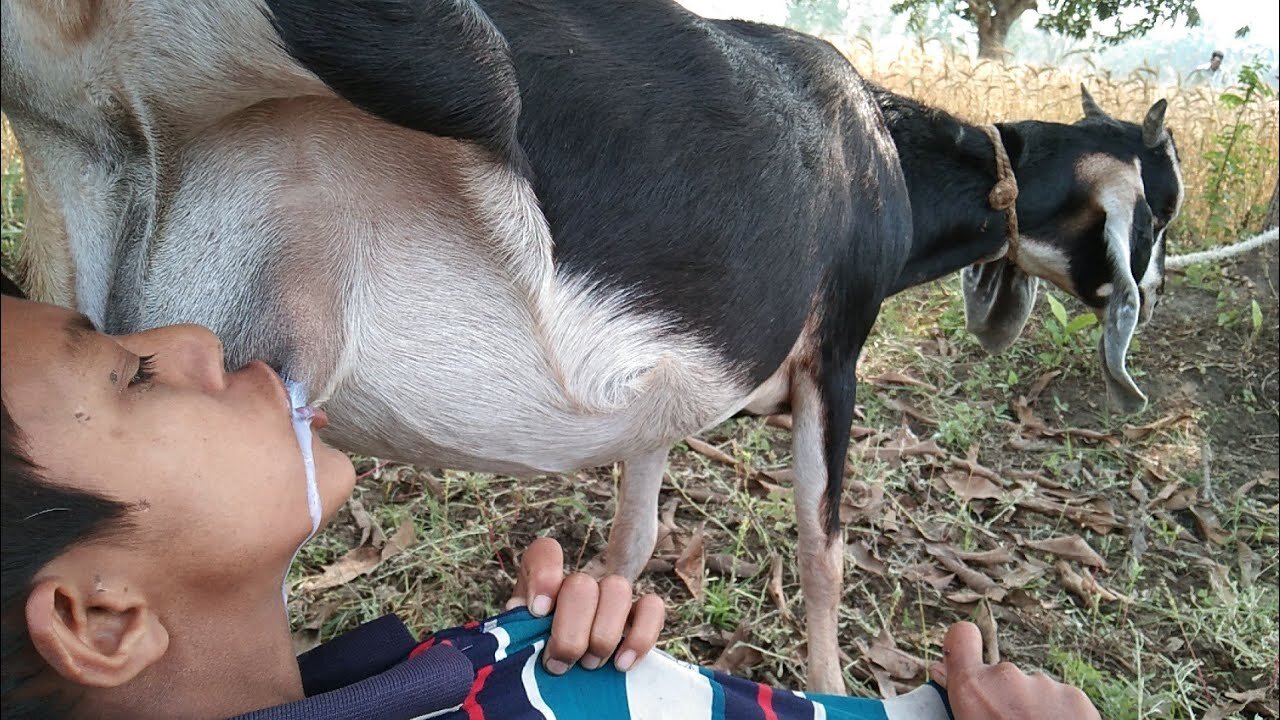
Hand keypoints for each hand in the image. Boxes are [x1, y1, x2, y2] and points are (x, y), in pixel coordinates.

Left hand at [505, 537, 665, 674]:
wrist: (560, 674)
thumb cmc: (535, 657)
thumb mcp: (518, 643)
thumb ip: (517, 629)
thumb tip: (523, 620)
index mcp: (543, 580)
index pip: (546, 552)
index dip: (544, 577)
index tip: (538, 612)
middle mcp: (578, 581)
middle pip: (582, 584)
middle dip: (570, 633)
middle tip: (558, 665)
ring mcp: (610, 595)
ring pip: (619, 589)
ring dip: (603, 636)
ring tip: (588, 665)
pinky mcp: (638, 614)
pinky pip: (653, 607)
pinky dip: (640, 638)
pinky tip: (621, 664)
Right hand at [930, 622, 1099, 719]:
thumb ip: (958, 700)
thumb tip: (940, 672)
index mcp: (973, 690)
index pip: (961, 636)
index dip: (964, 645)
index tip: (965, 660)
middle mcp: (1007, 678)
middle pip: (1000, 675)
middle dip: (1004, 697)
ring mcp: (1043, 684)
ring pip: (1032, 689)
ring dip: (1032, 708)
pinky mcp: (1075, 696)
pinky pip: (1059, 697)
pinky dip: (1059, 714)